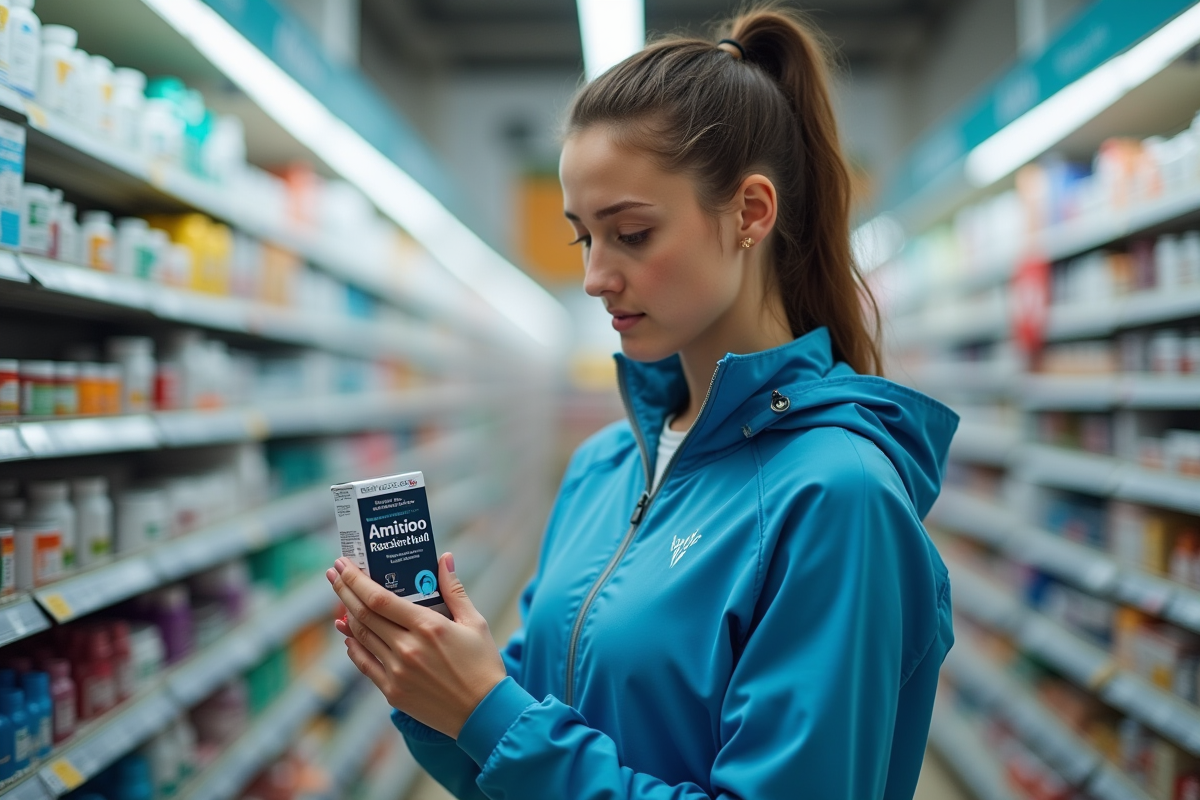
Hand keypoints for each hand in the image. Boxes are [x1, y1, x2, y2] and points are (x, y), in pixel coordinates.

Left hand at [327, 553, 506, 738]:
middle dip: (345, 590)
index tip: (343, 565)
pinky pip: (364, 665)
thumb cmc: (483, 664)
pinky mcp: (393, 692)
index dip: (356, 580)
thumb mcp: (475, 622)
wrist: (483, 712)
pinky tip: (349, 636)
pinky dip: (354, 648)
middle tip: (333, 572)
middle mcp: (407, 648)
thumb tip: (444, 558)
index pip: (380, 599)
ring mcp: (397, 672)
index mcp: (428, 627)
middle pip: (364, 614)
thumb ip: (454, 589)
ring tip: (340, 601)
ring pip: (361, 637)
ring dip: (346, 616)